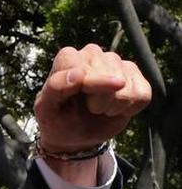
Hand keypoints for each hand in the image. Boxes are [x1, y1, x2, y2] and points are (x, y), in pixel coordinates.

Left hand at [34, 44, 150, 153]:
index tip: (83, 102)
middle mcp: (92, 54)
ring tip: (101, 109)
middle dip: (100, 100)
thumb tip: (79, 72)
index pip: (84, 67)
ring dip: (114, 106)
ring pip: (126, 85)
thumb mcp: (46, 108)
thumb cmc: (57, 119)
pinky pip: (143, 93)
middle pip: (109, 76)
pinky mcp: (134, 75)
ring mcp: (115, 62)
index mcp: (68, 58)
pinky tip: (117, 109)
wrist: (74, 134)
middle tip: (90, 108)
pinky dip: (130, 108)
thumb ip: (56, 88)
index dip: (88, 87)